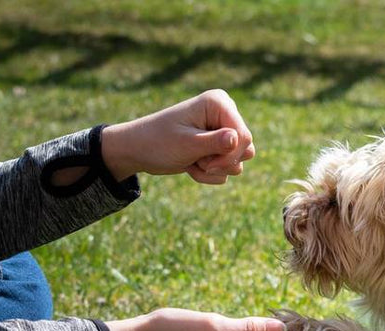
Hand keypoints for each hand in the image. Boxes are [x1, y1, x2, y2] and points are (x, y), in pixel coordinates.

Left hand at [100, 89, 255, 183]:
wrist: (139, 150)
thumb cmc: (158, 142)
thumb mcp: (186, 144)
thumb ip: (214, 142)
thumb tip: (239, 139)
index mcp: (218, 102)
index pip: (244, 135)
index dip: (230, 155)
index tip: (208, 164)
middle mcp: (225, 113)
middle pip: (246, 148)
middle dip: (222, 163)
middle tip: (199, 163)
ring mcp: (223, 130)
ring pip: (238, 161)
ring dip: (214, 170)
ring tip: (192, 162)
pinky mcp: (219, 146)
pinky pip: (228, 168)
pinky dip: (210, 173)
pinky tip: (192, 165)